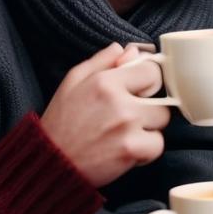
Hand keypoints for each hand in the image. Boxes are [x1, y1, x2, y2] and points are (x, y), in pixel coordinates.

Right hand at [39, 42, 170, 187]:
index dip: (148, 81)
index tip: (139, 90)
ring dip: (149, 128)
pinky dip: (146, 150)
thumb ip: (104, 61)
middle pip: (162, 98)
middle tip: (128, 116)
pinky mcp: (131, 149)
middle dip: (149, 106)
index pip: (153, 70)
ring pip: (162, 121)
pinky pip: (158, 145)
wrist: (50, 163)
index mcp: (105, 81)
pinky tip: (127, 149)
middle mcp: (119, 101)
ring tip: (126, 132)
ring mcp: (127, 126)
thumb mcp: (73, 81)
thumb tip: (132, 50)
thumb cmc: (62, 122)